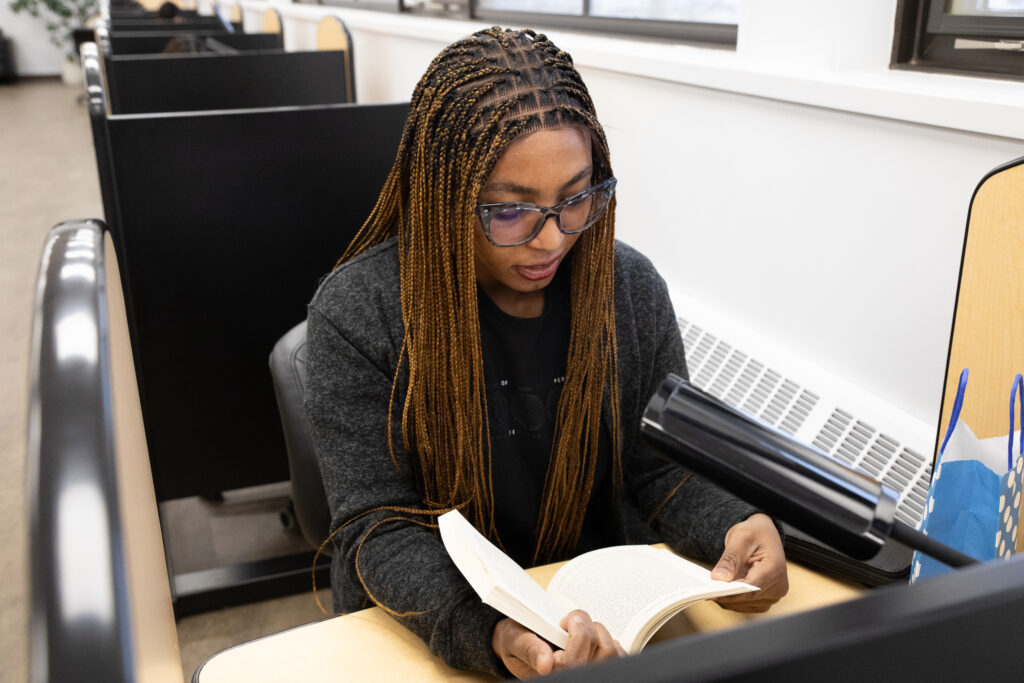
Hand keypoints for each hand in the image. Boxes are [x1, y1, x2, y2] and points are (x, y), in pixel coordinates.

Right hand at [492, 610, 624, 678]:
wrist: (519, 647)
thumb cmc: (518, 643)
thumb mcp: (514, 641)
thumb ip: (528, 649)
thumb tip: (545, 663)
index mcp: (555, 673)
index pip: (581, 648)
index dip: (578, 626)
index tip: (564, 621)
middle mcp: (576, 676)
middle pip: (603, 648)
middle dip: (587, 626)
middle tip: (568, 623)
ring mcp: (589, 674)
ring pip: (612, 651)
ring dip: (599, 634)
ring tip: (580, 633)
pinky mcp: (600, 670)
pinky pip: (619, 657)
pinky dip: (610, 643)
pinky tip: (593, 642)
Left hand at [710, 513, 788, 611]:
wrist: (763, 535)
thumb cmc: (755, 533)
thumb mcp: (740, 538)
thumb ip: (730, 559)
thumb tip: (719, 578)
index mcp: (775, 568)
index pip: (750, 586)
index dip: (729, 591)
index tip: (711, 592)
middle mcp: (778, 586)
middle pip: (747, 597)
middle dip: (725, 594)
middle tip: (705, 590)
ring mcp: (773, 595)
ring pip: (745, 604)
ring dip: (727, 598)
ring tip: (712, 588)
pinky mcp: (766, 600)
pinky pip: (745, 605)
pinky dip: (732, 600)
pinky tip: (721, 590)